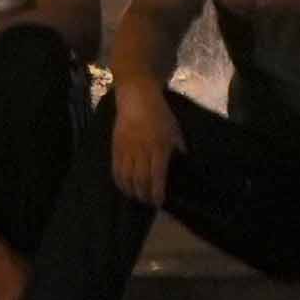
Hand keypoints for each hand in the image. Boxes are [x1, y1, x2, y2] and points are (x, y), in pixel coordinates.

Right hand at [109, 67, 183, 209]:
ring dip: (132, 192)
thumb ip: (178, 147)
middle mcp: (142, 150)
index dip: (157, 193)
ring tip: (137, 197)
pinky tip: (124, 187)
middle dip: (144, 195)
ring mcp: (127, 149)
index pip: (157, 176)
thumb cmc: (159, 113)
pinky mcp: (116, 147)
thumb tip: (183, 162)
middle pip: (141, 180)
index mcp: (159, 146)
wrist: (136, 97)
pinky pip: (115, 169)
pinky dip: (119, 182)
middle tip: (149, 202)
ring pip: (127, 178)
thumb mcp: (174, 129)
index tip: (159, 202)